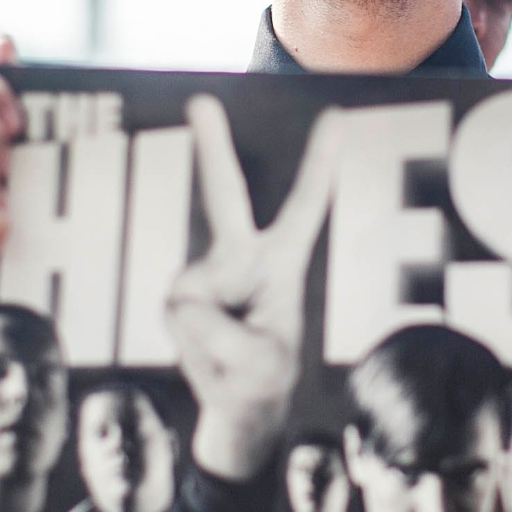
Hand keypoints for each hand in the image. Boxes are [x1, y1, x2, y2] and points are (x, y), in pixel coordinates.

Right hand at [168, 94, 344, 479]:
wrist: (232, 412)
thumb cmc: (261, 380)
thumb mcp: (262, 368)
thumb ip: (229, 339)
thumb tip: (182, 305)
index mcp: (280, 262)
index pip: (304, 208)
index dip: (319, 164)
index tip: (335, 114)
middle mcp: (238, 260)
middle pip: (224, 198)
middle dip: (212, 148)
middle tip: (199, 100)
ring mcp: (202, 278)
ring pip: (200, 310)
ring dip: (216, 347)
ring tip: (232, 363)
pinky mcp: (176, 300)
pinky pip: (185, 329)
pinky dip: (199, 354)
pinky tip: (209, 363)